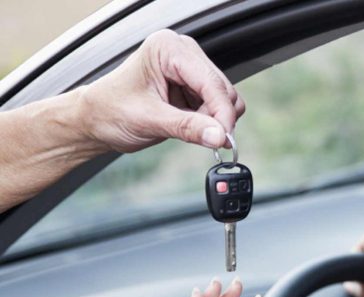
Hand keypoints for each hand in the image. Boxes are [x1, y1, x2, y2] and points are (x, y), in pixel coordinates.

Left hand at [79, 29, 244, 152]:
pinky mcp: (193, 86)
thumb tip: (220, 136)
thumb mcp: (149, 120)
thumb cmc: (109, 111)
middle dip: (216, 118)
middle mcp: (182, 53)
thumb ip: (188, 127)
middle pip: (223, 89)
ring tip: (186, 129)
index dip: (221, 112)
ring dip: (213, 120)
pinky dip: (210, 121)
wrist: (95, 120)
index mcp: (167, 49)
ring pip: (225, 98)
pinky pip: (217, 106)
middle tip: (201, 137)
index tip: (223, 138)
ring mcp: (190, 69)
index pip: (211, 82)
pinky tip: (189, 126)